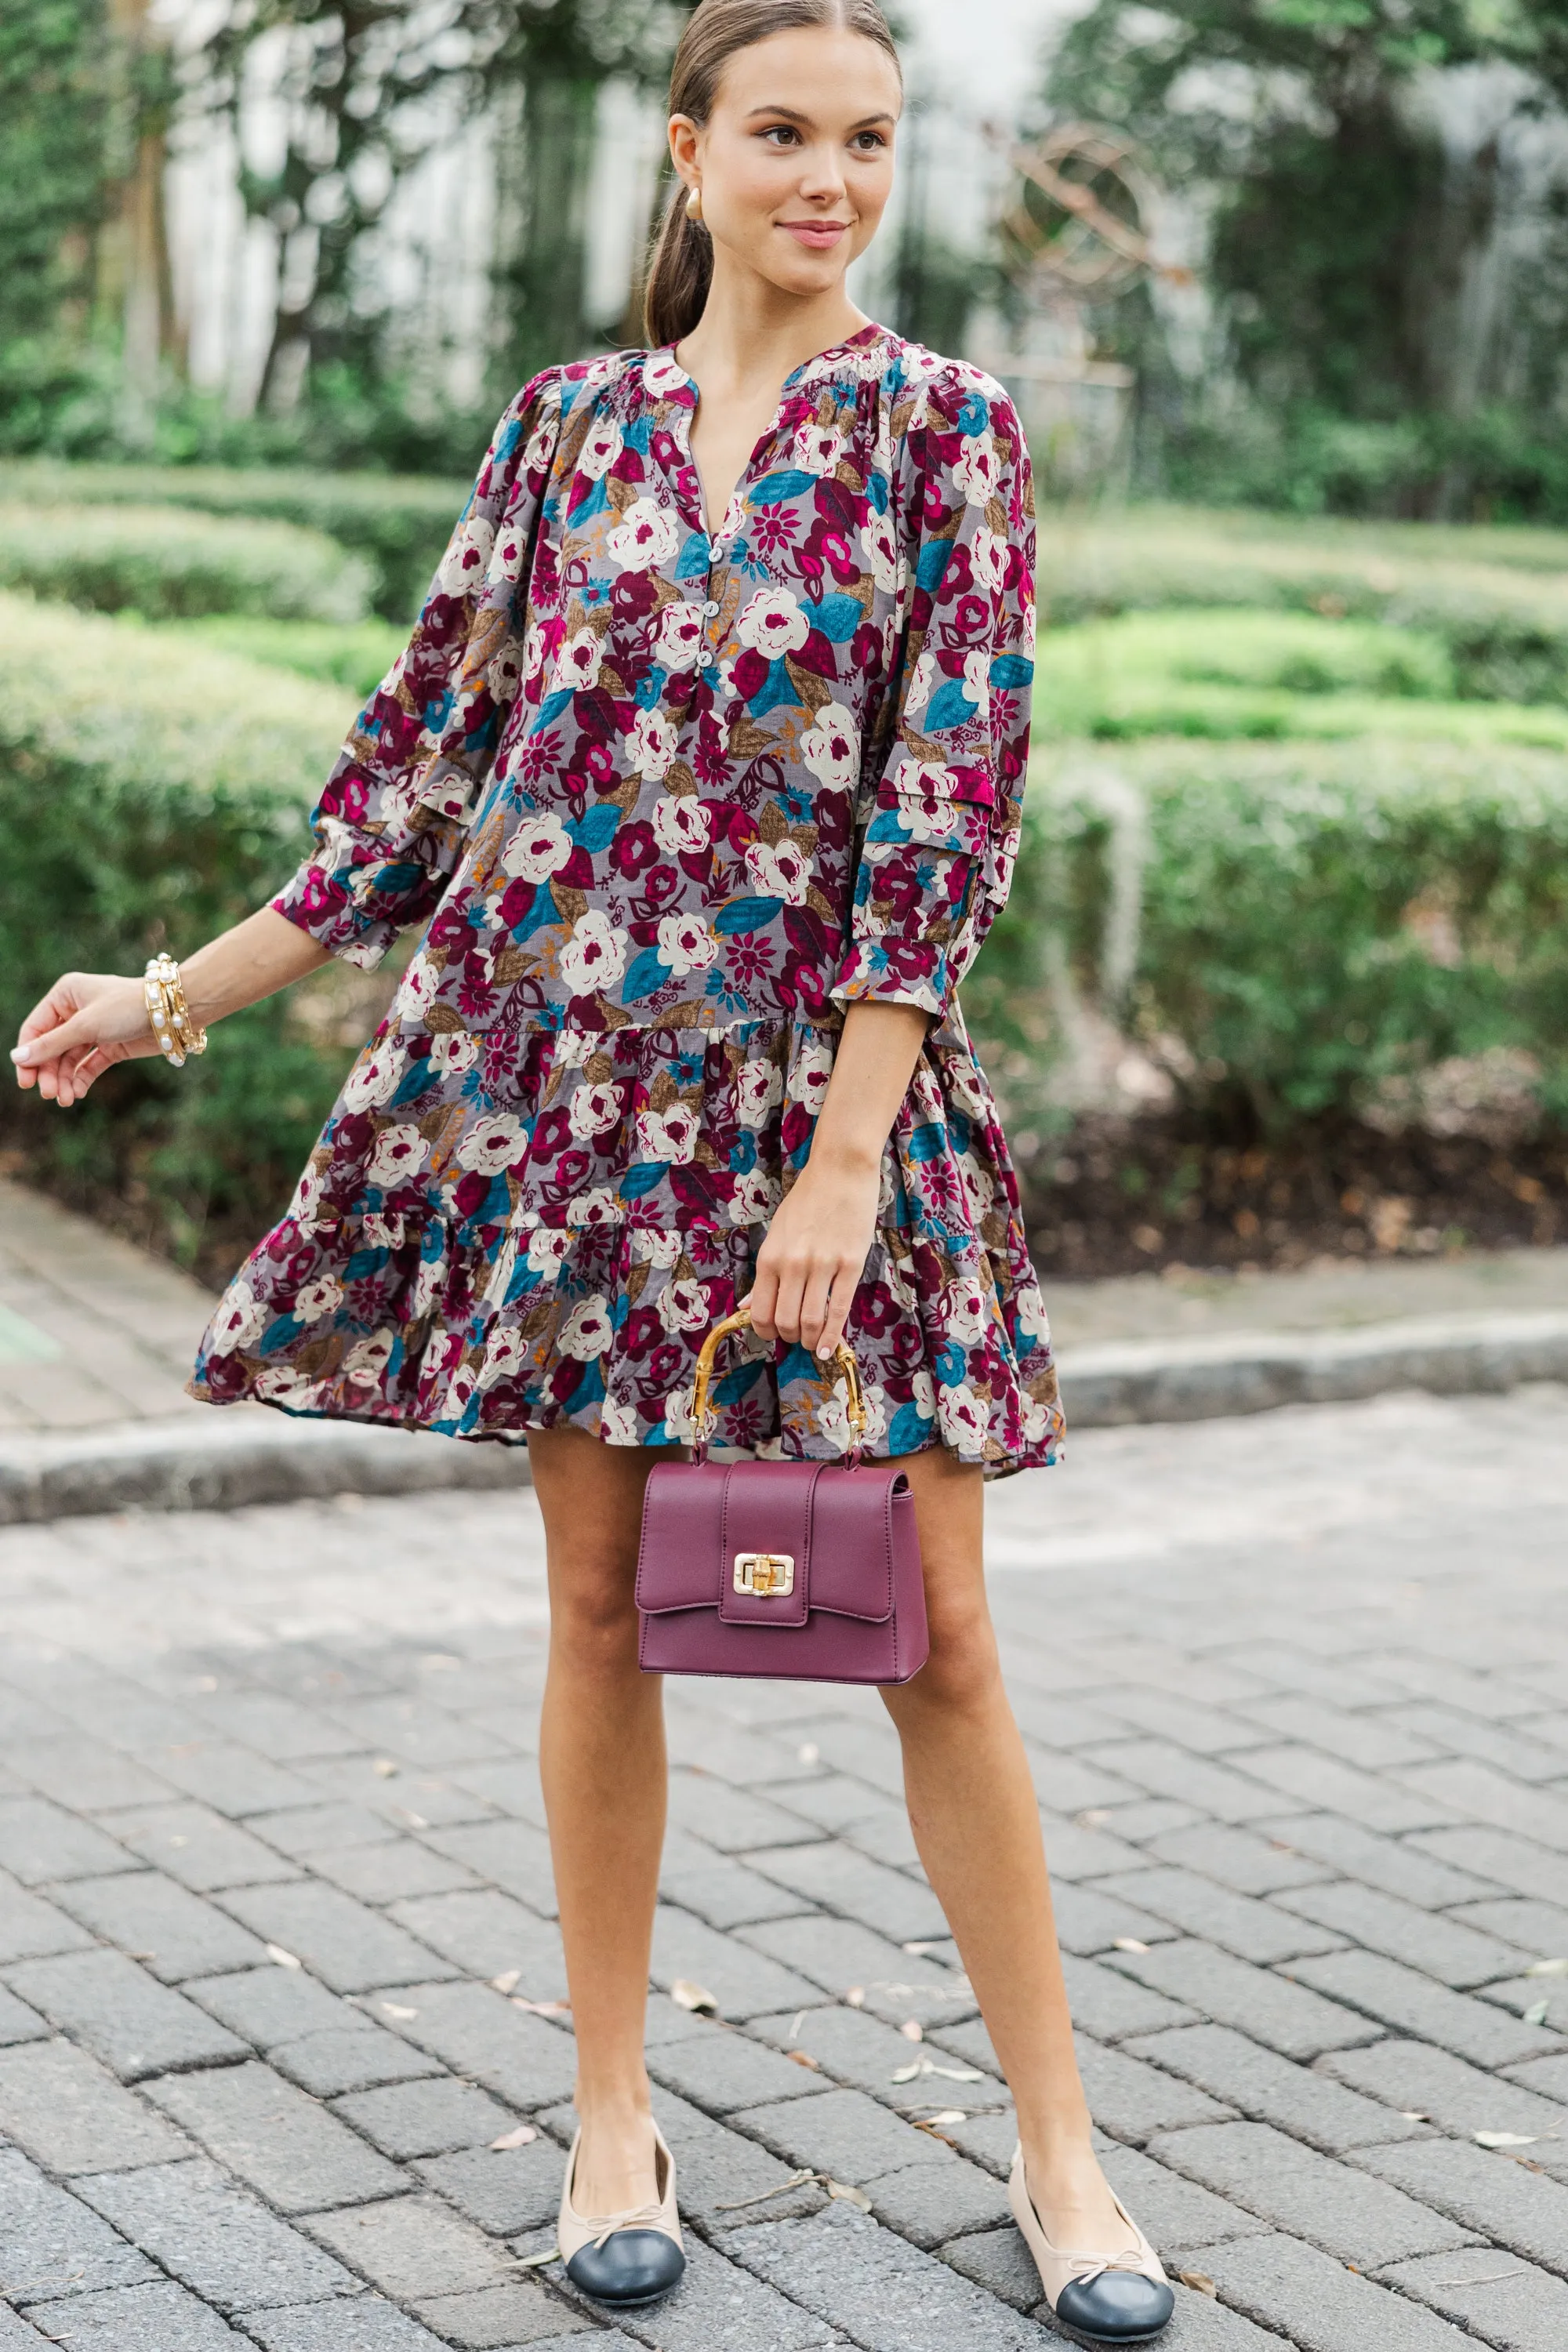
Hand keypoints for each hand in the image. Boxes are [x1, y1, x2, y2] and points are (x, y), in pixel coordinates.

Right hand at [11, 972, 158, 1106]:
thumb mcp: (85, 1026)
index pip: (35, 1028)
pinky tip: (77, 1093)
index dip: (28, 1055)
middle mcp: (76, 1010)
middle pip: (51, 1048)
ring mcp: (93, 1029)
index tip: (25, 1082)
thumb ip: (52, 1044)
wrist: (171, 1013)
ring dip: (64, 1080)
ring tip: (65, 1099)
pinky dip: (81, 1079)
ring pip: (69, 1059)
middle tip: (48, 1094)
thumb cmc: (126, 1008)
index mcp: (65, 995)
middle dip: (49, 1072)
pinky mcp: (111, 1046)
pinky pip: (88, 1065)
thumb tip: (17, 1057)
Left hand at [750, 1150, 879, 1358]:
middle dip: (789, 1338)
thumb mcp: (777, 1234)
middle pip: (785, 1321)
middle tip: (795, 1339)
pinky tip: (828, 1348)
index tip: (773, 1336)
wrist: (840, 1170)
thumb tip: (746, 1307)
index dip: (765, 1332)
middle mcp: (792, 1264)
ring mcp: (822, 1265)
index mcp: (769, 1257)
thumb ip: (765, 1274)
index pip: (761, 1311)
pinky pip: (839, 1308)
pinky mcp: (850, 1263)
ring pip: (811, 1320)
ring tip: (812, 1343)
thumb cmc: (807, 1200)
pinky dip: (832, 1334)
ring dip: (810, 1340)